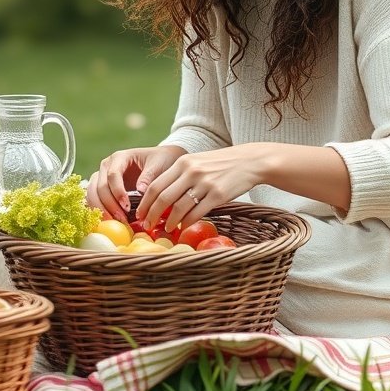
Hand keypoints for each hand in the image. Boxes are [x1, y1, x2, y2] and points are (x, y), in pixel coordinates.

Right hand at [86, 144, 186, 220]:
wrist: (161, 162)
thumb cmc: (160, 161)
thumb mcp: (158, 165)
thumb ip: (149, 176)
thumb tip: (140, 191)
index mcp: (119, 157)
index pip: (112, 175)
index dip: (117, 192)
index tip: (127, 206)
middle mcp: (106, 167)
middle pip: (99, 187)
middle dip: (109, 205)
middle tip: (122, 219)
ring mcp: (102, 178)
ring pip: (92, 195)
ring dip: (101, 210)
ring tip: (117, 222)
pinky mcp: (103, 191)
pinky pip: (94, 202)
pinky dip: (99, 212)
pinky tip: (110, 222)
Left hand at [135, 143, 268, 230]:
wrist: (249, 161)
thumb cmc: (220, 163)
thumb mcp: (197, 162)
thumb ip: (180, 176)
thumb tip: (160, 198)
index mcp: (182, 162)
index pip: (155, 184)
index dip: (145, 202)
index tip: (140, 214)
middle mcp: (191, 171)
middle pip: (163, 197)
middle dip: (152, 215)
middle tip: (147, 225)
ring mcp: (205, 183)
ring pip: (179, 208)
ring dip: (169, 222)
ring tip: (166, 229)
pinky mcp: (218, 195)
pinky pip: (197, 213)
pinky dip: (187, 223)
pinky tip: (184, 226)